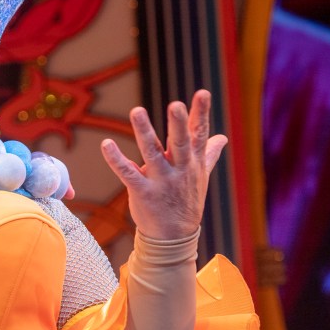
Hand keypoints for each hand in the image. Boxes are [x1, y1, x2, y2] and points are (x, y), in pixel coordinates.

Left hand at [100, 89, 226, 239]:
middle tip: (176, 104)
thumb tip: (222, 137)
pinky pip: (128, 173)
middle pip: (181, 143)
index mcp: (193, 163)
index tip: (203, 93)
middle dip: (179, 124)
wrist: (174, 237)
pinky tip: (107, 144)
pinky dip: (116, 159)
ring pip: (152, 153)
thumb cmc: (186, 201)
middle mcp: (179, 169)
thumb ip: (208, 153)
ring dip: (144, 132)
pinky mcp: (143, 192)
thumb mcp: (200, 176)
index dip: (201, 114)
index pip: (200, 135)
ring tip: (136, 110)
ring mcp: (161, 181)